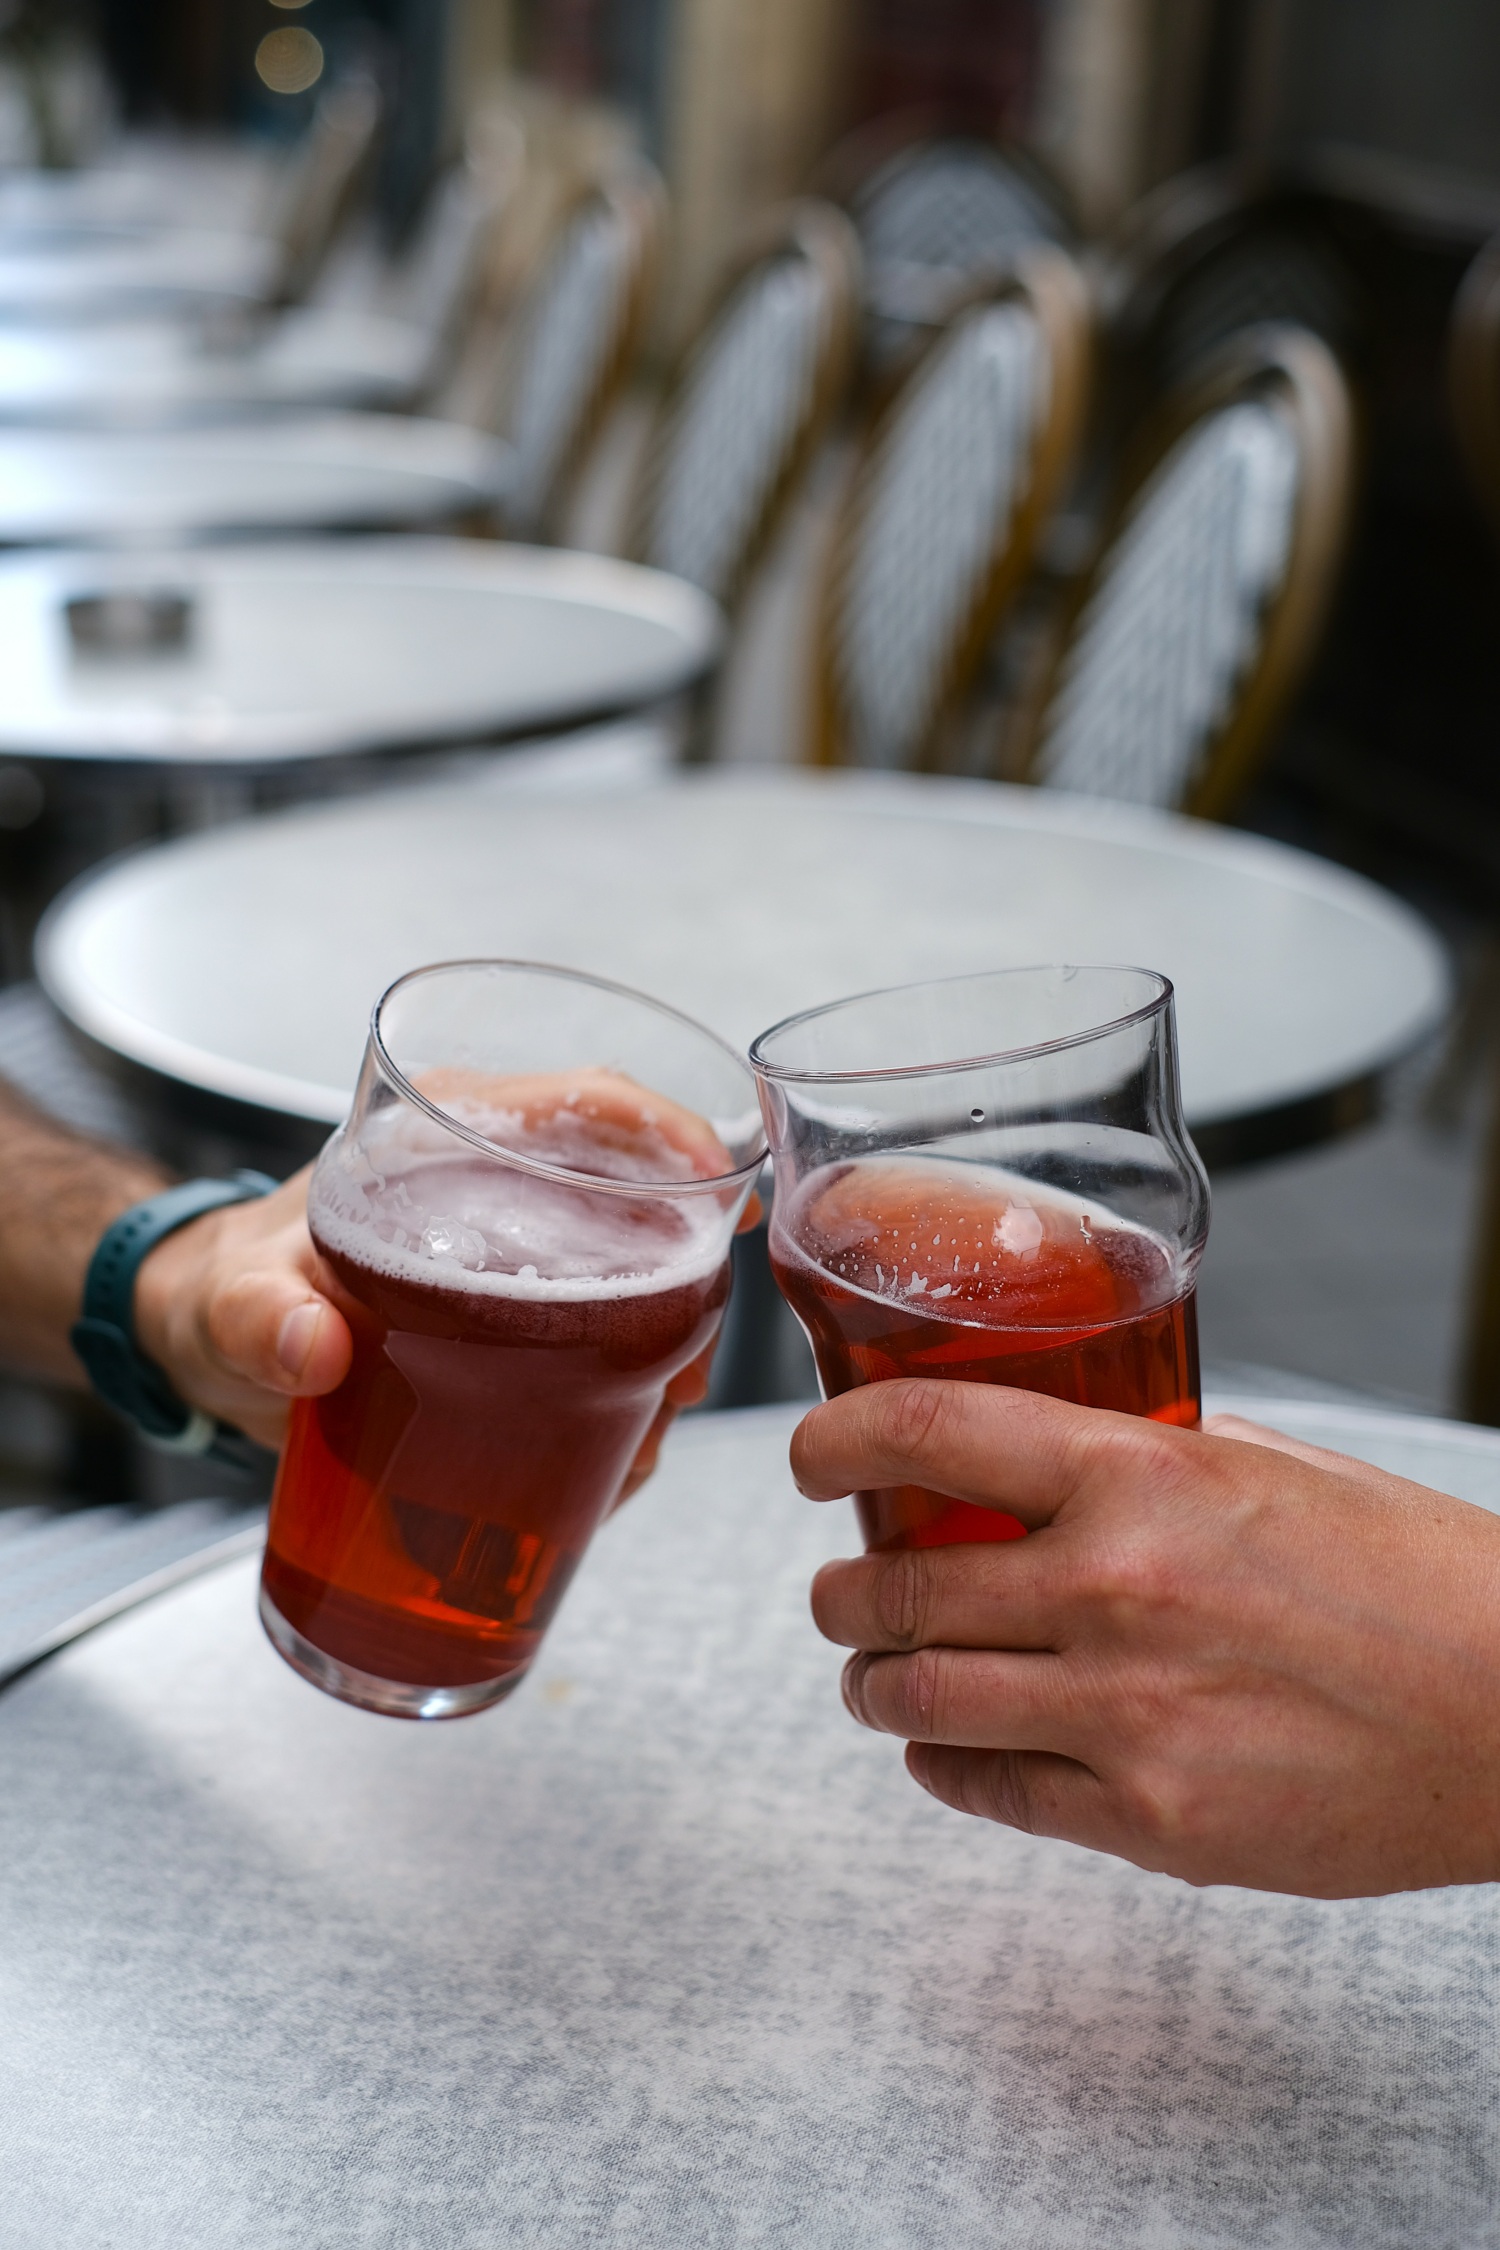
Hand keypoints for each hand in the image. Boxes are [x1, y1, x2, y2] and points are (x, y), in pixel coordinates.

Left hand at [133, 1167, 760, 1466]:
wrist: (206, 1346)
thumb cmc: (222, 1292)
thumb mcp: (231, 1303)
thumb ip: (260, 1319)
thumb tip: (312, 1345)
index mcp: (445, 1134)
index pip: (588, 1102)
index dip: (671, 1135)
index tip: (724, 1189)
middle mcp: (500, 1185)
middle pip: (640, 1204)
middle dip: (684, 1285)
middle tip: (684, 1372)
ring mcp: (518, 1257)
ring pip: (636, 1284)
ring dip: (666, 1356)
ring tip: (646, 1435)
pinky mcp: (518, 1326)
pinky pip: (601, 1349)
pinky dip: (626, 1402)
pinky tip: (618, 1456)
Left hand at [795, 1381, 1499, 1897]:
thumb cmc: (1408, 1576)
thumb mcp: (1269, 1466)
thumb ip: (1142, 1458)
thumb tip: (1037, 1458)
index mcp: (1141, 1478)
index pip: (925, 1433)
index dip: (833, 1441)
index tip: (809, 1455)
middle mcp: (1112, 1590)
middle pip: (892, 1589)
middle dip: (842, 1592)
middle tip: (844, 1587)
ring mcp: (1123, 1715)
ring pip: (913, 1700)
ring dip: (873, 1683)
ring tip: (879, 1671)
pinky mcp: (1150, 1821)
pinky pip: (986, 1791)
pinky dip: (943, 1765)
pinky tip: (950, 1746)